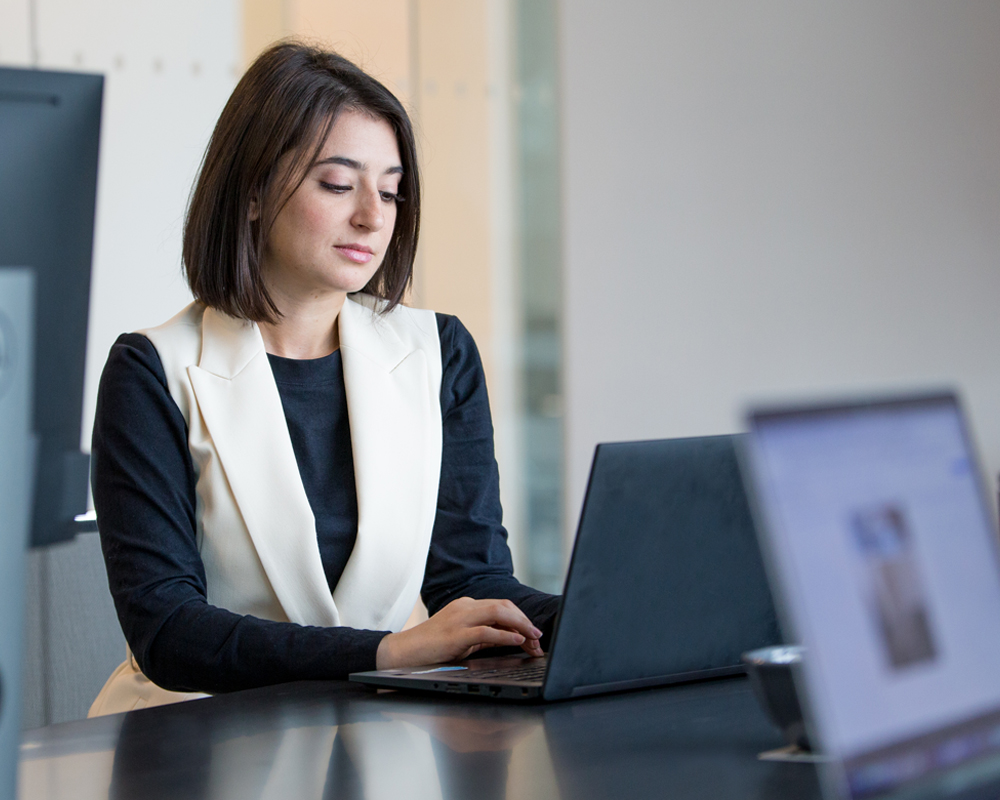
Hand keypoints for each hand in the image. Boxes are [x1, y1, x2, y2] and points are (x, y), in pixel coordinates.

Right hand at [376, 597, 543, 669]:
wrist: (404, 651)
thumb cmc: (432, 647)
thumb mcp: (463, 638)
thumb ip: (485, 635)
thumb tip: (511, 638)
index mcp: (467, 606)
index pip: (501, 605)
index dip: (521, 618)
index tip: (533, 633)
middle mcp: (465, 607)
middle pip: (504, 605)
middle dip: (525, 620)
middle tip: (538, 637)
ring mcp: (460, 618)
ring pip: (498, 612)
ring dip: (520, 625)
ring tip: (533, 638)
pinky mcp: (455, 634)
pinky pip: (485, 631)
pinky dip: (504, 634)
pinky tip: (517, 640)